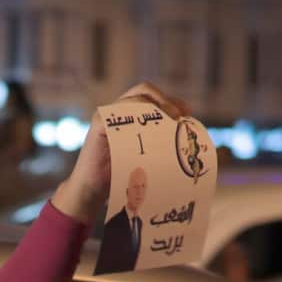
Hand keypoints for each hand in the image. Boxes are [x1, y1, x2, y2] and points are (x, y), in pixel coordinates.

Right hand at [52, 82, 191, 223]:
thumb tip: (188, 148)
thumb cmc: (120, 178)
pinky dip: (135, 115)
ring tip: (171, 120)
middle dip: (166, 99)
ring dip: (155, 106)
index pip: (153, 97)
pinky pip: (117, 112)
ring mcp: (107, 116)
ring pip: (134, 99)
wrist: (92, 191)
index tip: (188, 113)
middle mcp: (118, 111)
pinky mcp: (98, 125)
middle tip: (180, 116)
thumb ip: (160, 148)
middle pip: (144, 90)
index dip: (172, 100)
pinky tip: (150, 129)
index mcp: (131, 117)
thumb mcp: (146, 160)